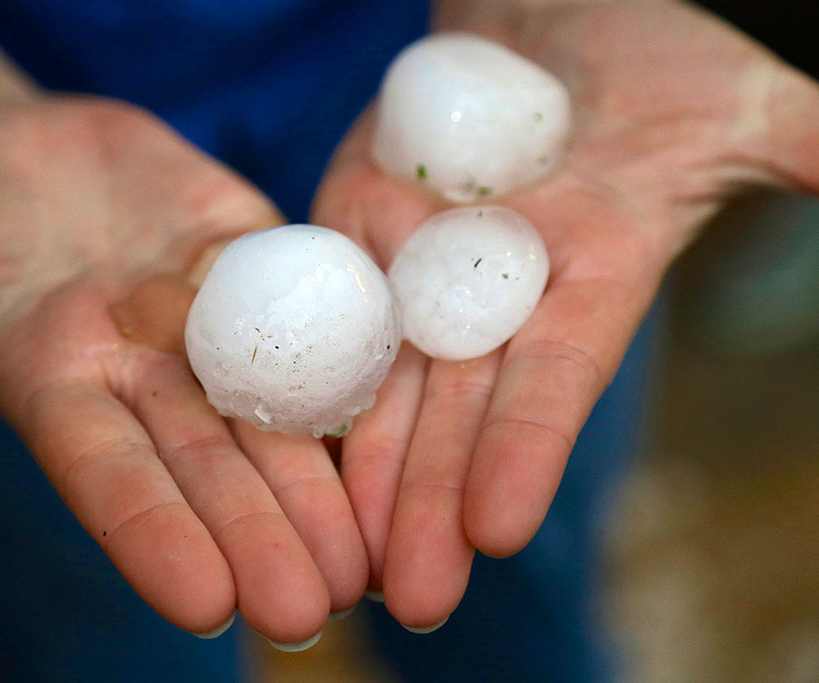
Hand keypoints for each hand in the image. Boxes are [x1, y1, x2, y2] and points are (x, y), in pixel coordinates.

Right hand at [0, 96, 367, 642]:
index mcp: (55, 385)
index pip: (105, 475)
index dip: (151, 535)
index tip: (204, 605)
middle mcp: (142, 369)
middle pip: (208, 460)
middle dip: (261, 533)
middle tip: (315, 610)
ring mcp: (203, 315)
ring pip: (272, 404)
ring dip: (321, 479)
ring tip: (370, 556)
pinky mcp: (251, 256)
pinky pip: (309, 301)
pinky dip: (356, 355)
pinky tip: (404, 417)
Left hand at [313, 0, 818, 628]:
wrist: (545, 11)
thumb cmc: (658, 50)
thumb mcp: (744, 100)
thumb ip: (803, 157)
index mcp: (590, 275)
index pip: (555, 377)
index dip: (528, 448)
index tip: (497, 531)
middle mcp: (498, 289)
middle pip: (458, 407)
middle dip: (432, 501)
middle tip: (407, 598)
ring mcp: (420, 260)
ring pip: (384, 376)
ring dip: (363, 467)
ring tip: (339, 553)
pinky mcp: (358, 222)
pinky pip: (322, 299)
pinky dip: (299, 368)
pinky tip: (277, 446)